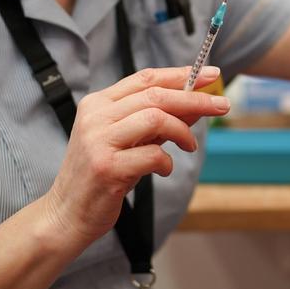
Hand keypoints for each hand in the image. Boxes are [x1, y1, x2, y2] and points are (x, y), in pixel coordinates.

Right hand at [44, 65, 229, 248]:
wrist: (67, 213)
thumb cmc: (103, 175)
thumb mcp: (129, 141)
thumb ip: (158, 121)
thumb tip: (197, 103)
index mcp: (98, 103)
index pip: (145, 78)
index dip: (181, 74)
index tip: (211, 75)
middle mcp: (96, 116)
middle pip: (155, 95)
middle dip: (195, 98)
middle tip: (222, 105)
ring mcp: (98, 141)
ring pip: (155, 118)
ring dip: (182, 131)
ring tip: (189, 146)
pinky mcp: (106, 168)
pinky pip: (152, 155)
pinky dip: (167, 162)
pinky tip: (164, 169)